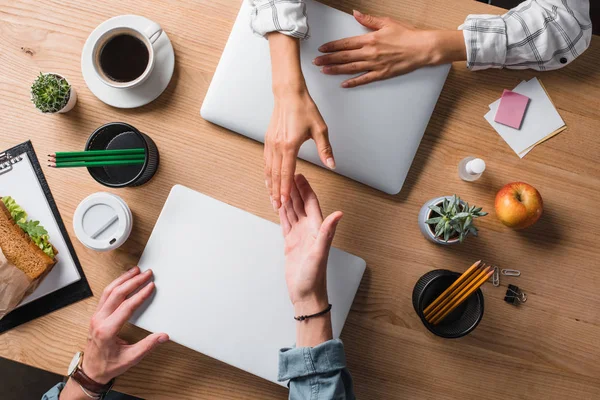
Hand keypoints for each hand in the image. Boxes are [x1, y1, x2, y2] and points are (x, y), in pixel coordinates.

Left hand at [82, 267, 167, 383]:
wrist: (91, 372)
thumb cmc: (108, 366)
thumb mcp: (130, 358)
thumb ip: (147, 346)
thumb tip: (163, 336)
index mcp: (107, 330)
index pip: (126, 307)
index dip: (140, 295)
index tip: (150, 286)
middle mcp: (99, 320)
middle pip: (116, 294)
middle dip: (133, 281)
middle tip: (146, 273)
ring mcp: (96, 317)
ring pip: (108, 291)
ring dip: (122, 279)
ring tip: (135, 271)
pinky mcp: (96, 315)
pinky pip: (105, 295)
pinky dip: (115, 285)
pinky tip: (123, 280)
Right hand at [266, 91, 333, 210]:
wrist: (289, 94)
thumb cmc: (305, 109)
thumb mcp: (320, 129)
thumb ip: (325, 149)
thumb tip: (332, 164)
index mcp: (290, 145)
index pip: (286, 172)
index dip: (285, 189)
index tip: (284, 201)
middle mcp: (277, 146)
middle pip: (275, 174)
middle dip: (275, 192)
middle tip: (276, 206)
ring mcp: (270, 143)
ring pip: (268, 169)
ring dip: (270, 184)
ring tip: (271, 197)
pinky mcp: (268, 140)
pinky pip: (266, 160)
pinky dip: (267, 173)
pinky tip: (268, 180)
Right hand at [279, 174, 342, 313]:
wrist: (306, 294)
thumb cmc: (314, 277)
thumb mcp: (320, 253)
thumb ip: (327, 232)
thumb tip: (339, 214)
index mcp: (317, 229)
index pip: (311, 203)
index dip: (305, 188)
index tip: (299, 174)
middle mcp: (309, 230)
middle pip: (301, 204)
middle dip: (294, 189)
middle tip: (287, 173)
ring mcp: (299, 236)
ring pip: (292, 212)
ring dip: (287, 198)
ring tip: (280, 185)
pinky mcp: (291, 243)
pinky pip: (285, 223)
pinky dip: (282, 213)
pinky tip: (278, 205)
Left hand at [314, 10, 465, 87]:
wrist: (422, 48)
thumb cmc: (407, 35)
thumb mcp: (387, 23)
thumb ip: (369, 20)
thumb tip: (355, 14)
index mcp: (370, 39)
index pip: (345, 43)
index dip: (332, 46)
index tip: (322, 48)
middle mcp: (370, 53)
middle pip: (344, 57)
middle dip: (328, 59)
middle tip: (316, 62)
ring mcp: (375, 65)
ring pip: (351, 68)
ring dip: (336, 70)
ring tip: (324, 71)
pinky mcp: (382, 74)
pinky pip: (364, 79)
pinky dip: (353, 82)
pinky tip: (343, 84)